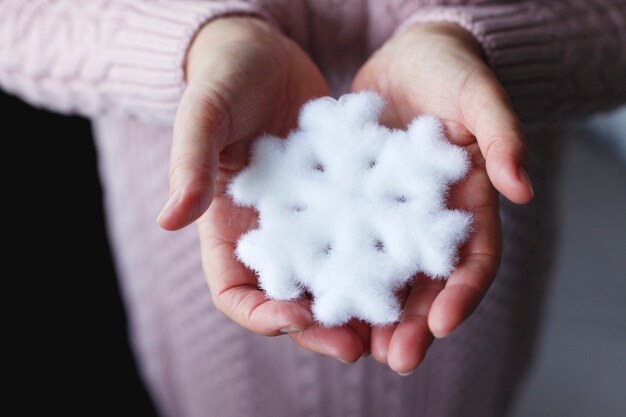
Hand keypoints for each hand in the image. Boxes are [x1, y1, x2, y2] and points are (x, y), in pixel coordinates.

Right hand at [157, 17, 367, 362]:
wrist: (265, 53)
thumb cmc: (224, 79)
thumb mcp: (204, 115)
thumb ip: (190, 163)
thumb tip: (168, 219)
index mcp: (229, 229)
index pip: (235, 292)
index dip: (262, 314)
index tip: (297, 318)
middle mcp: (273, 234)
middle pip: (292, 298)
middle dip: (322, 327)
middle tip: (358, 346)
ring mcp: (311, 220)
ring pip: (334, 276)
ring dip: (359, 302)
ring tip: (393, 322)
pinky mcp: (344, 199)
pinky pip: (364, 234)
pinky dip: (383, 254)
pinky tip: (412, 262)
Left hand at [352, 22, 533, 373]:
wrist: (406, 60)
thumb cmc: (449, 71)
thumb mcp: (477, 94)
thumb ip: (502, 134)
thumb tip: (521, 188)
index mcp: (467, 203)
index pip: (474, 259)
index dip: (463, 293)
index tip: (444, 323)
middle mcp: (428, 220)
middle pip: (427, 283)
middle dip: (414, 324)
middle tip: (396, 359)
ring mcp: (389, 216)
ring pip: (384, 275)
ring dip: (373, 314)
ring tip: (355, 347)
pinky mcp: (354, 204)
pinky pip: (343, 242)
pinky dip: (335, 272)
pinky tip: (317, 297)